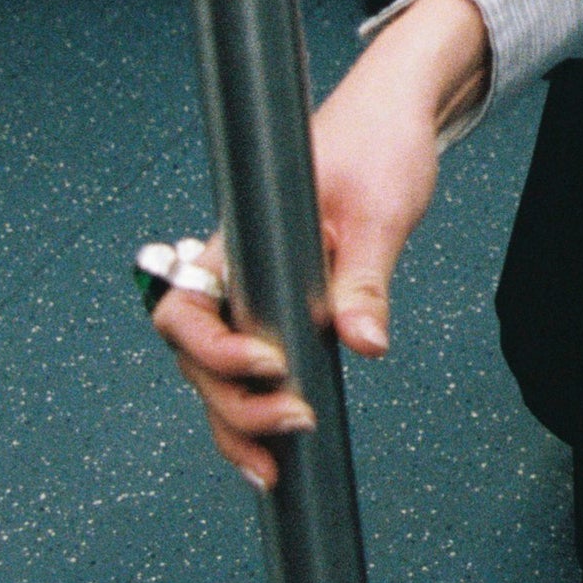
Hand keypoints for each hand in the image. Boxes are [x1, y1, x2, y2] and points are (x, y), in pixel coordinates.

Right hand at [151, 0, 486, 491]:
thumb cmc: (379, 145)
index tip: (274, 364)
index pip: (188, 306)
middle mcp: (232, 266)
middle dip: (229, 402)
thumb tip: (364, 345)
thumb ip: (366, 280)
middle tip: (293, 422)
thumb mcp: (381, 212)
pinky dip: (254, 409)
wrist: (394, 115)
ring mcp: (251, 289)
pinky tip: (274, 451)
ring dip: (236, 420)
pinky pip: (248, 366)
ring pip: (213, 371)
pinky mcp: (279, 304)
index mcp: (239, 237)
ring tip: (274, 467)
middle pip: (193, 354)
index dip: (216, 350)